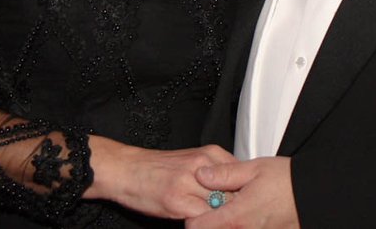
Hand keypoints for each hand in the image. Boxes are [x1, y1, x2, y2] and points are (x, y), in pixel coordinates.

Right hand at [85, 137, 237, 218]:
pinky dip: (207, 224)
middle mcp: (203, 165)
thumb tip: (238, 190)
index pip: (242, 177)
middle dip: (238, 209)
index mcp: (210, 154)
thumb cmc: (157, 169)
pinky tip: (204, 224)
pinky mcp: (177, 200)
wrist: (127, 169)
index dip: (246, 197)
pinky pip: (203, 219)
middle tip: (239, 219)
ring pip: (221, 207)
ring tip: (225, 222)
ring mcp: (190, 182)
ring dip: (224, 218)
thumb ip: (215, 173)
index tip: (248, 207)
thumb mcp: (192, 163)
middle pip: (235, 193)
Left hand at [187, 156, 298, 227]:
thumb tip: (202, 175)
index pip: (197, 227)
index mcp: (235, 216)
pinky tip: (251, 215)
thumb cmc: (288, 182)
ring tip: (238, 209)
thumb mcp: (254, 169)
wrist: (315, 195)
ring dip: (228, 224)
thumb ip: (224, 174)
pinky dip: (243, 226)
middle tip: (219, 207)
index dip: (193, 217)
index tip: (198, 207)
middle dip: (210, 222)